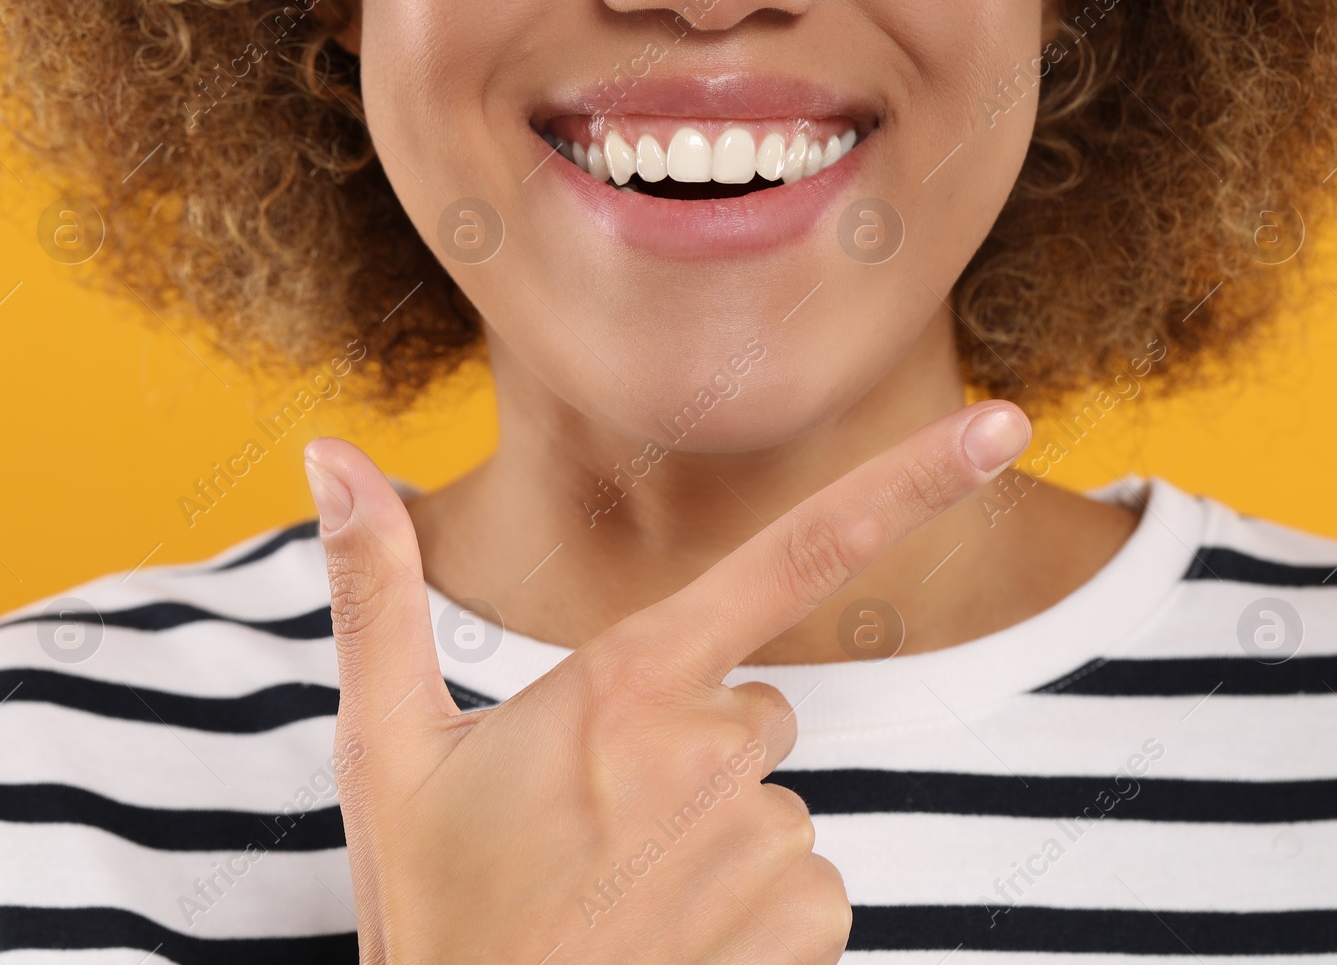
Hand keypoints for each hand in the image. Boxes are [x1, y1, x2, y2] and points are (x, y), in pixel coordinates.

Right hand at [304, 401, 1029, 963]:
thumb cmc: (433, 908)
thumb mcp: (387, 745)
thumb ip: (375, 587)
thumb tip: (330, 448)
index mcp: (626, 683)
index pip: (795, 552)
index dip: (909, 481)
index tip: (1006, 425)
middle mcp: (715, 753)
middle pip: (753, 709)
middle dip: (690, 752)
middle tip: (590, 828)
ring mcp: (768, 846)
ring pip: (774, 804)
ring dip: (714, 840)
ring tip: (618, 899)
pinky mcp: (805, 926)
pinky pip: (809, 885)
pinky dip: (754, 914)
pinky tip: (670, 946)